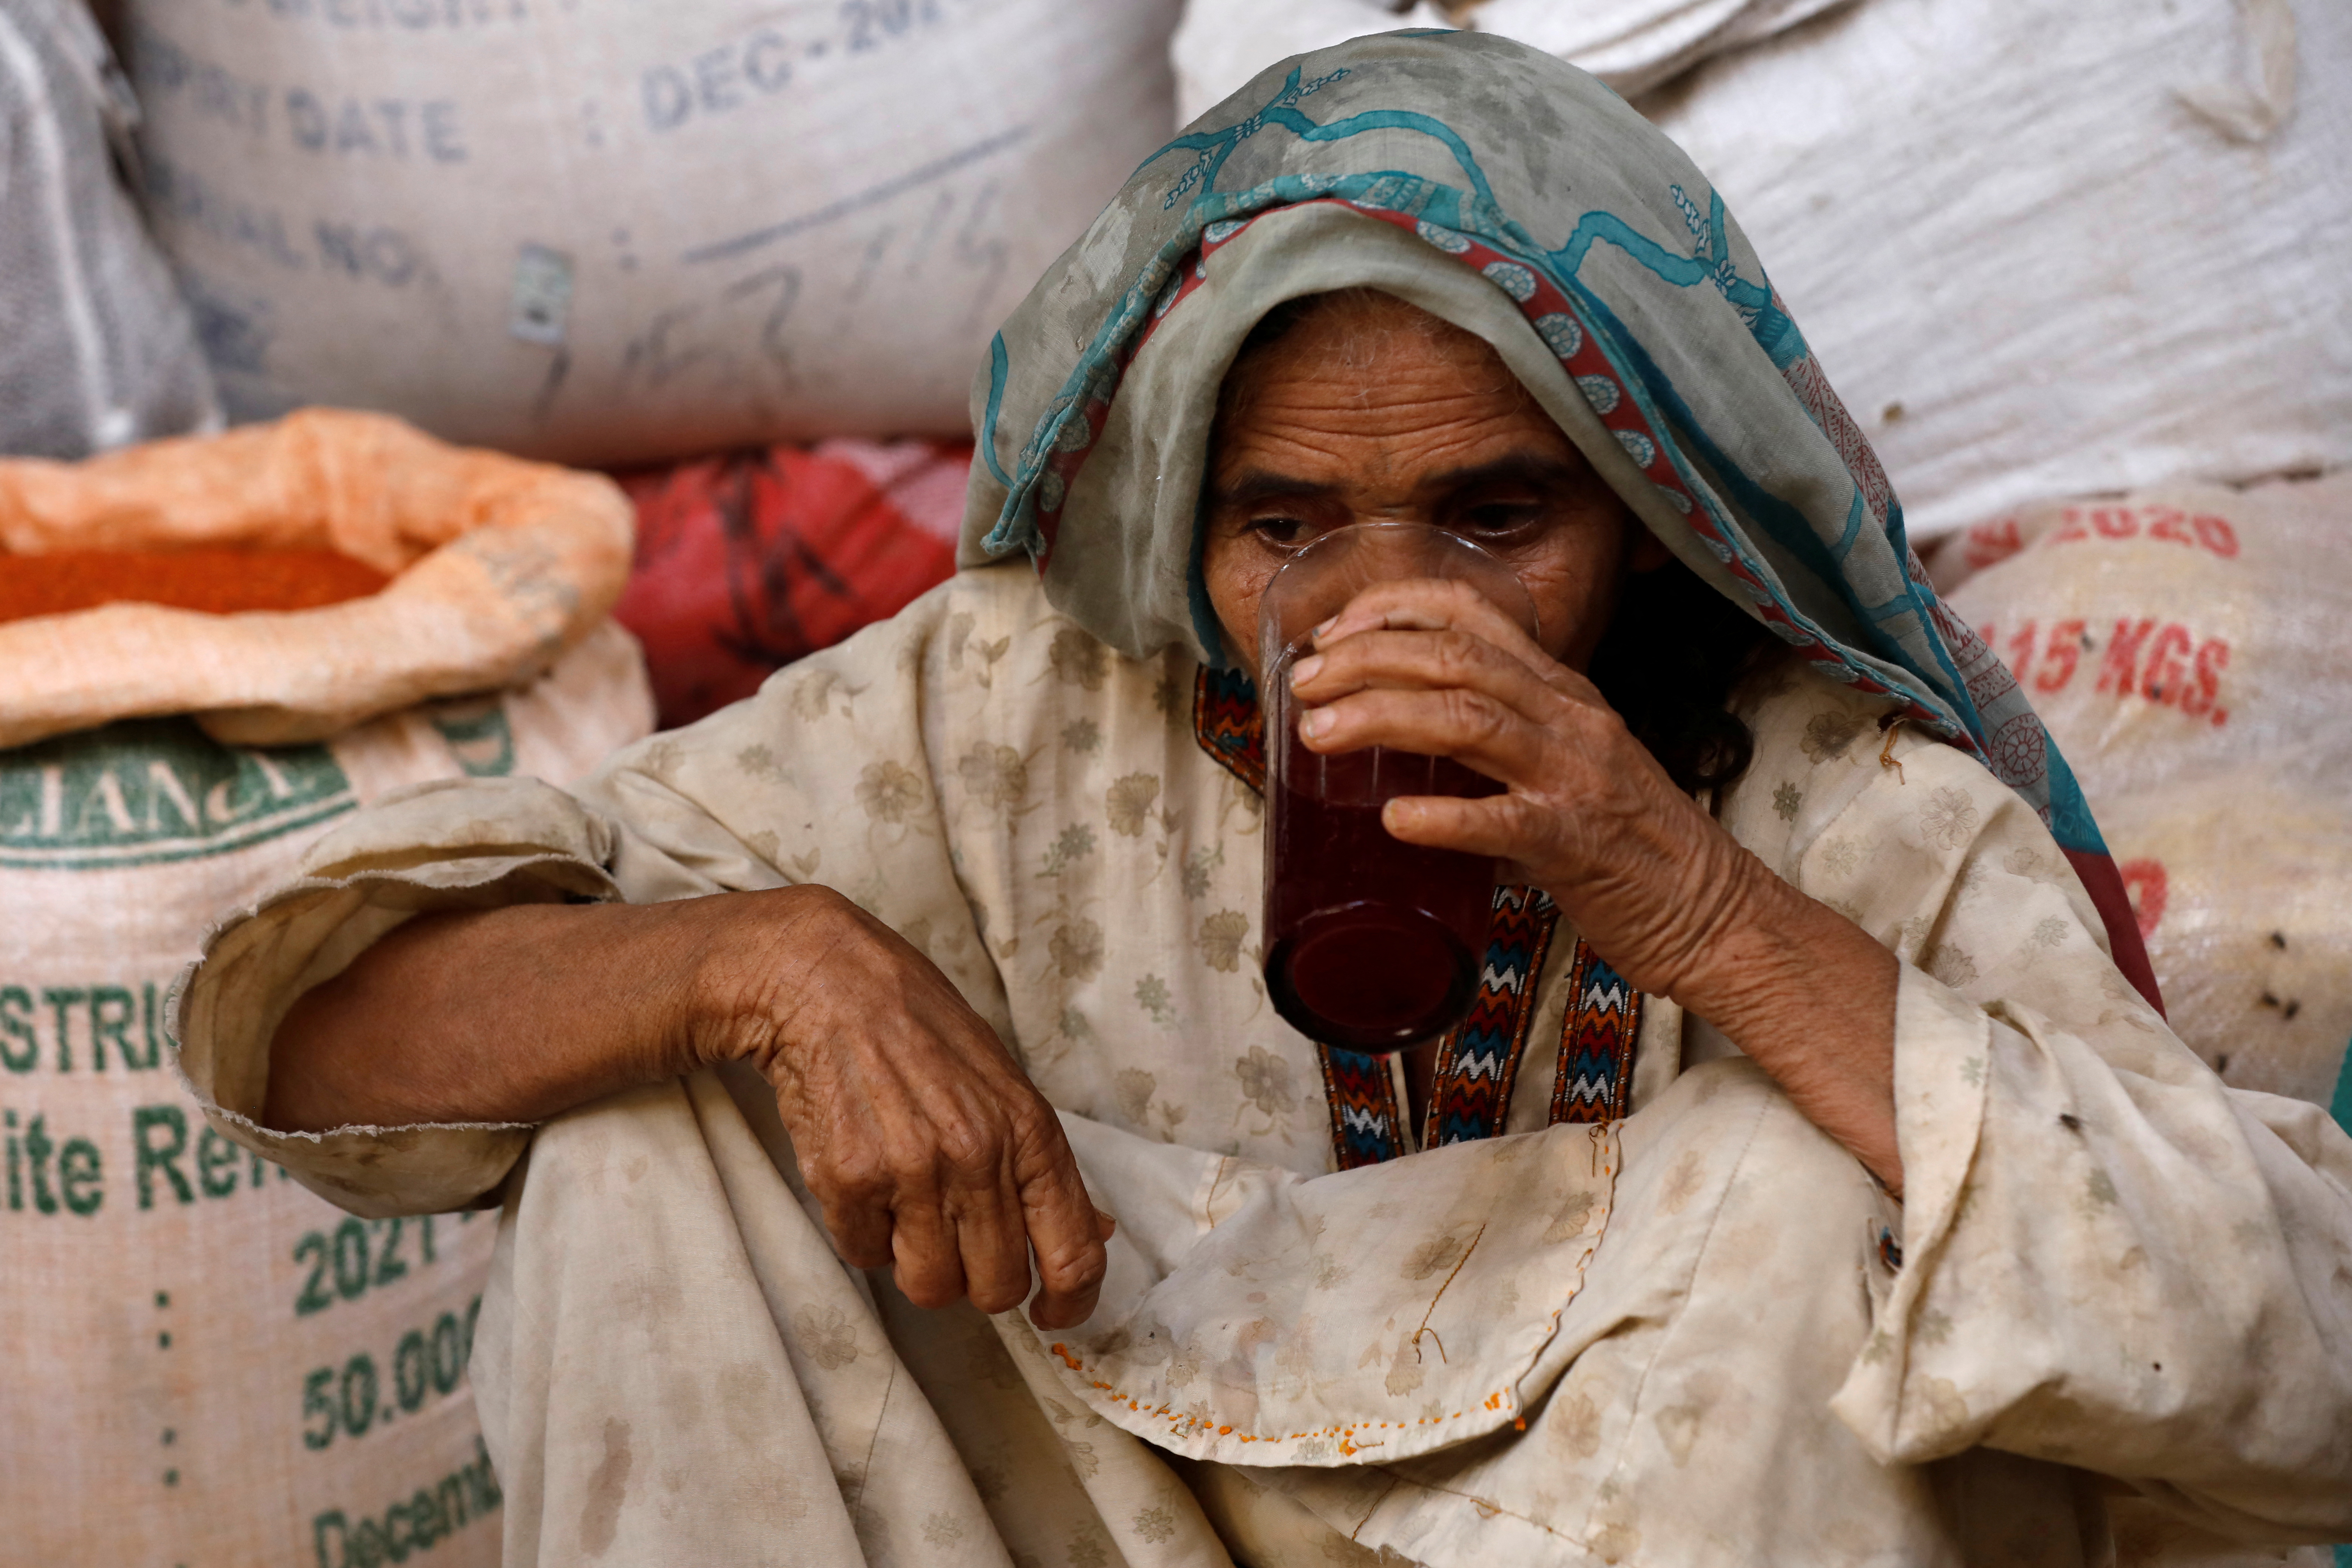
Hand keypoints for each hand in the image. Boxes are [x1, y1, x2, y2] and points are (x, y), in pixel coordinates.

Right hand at [695, 887, 1114, 1328]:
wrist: (827, 984)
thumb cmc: (922, 1031)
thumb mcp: (1005, 1084)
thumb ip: (1044, 1165)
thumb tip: (1093, 1233)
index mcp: (1029, 1131)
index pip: (1074, 1250)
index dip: (1070, 1300)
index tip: (1052, 1313)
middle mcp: (977, 1157)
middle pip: (997, 1287)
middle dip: (978, 1279)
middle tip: (954, 1237)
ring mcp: (911, 1173)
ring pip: (931, 1288)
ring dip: (917, 1263)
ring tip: (904, 1206)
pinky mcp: (847, 1182)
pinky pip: (864, 1256)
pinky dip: (863, 1233)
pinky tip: (862, 1178)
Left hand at [1286, 576, 1762, 999]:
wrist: (1711, 913)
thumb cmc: (1625, 845)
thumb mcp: (1565, 765)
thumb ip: (1497, 749)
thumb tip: (1401, 752)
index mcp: (1562, 692)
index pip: (1473, 613)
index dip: (1393, 607)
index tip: (1332, 630)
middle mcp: (1569, 719)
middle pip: (1455, 658)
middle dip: (1366, 659)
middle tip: (1303, 683)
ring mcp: (1576, 778)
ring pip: (1469, 721)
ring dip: (1382, 718)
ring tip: (1316, 734)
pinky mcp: (1577, 846)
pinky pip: (1504, 823)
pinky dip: (1444, 819)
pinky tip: (1394, 822)